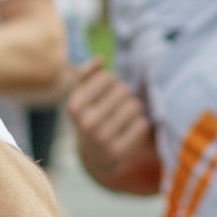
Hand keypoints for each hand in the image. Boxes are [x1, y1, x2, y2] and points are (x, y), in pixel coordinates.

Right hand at [66, 58, 152, 179]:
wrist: (93, 157)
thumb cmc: (89, 116)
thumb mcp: (82, 95)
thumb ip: (87, 73)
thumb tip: (99, 59)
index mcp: (75, 106)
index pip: (107, 77)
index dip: (111, 81)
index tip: (106, 91)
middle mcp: (87, 122)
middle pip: (123, 90)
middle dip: (123, 94)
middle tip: (117, 105)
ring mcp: (103, 139)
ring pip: (135, 106)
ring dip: (133, 108)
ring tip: (124, 116)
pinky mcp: (119, 152)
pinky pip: (142, 125)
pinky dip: (139, 125)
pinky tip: (129, 131)